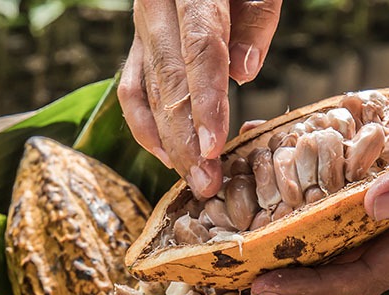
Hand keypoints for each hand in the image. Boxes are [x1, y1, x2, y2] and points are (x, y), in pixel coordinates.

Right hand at [118, 0, 282, 198]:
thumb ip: (257, 14)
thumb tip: (243, 72)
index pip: (199, 50)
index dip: (205, 102)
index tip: (213, 147)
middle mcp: (155, 8)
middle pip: (168, 80)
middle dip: (186, 139)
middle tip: (206, 183)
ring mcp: (142, 26)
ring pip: (145, 91)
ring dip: (168, 142)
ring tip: (193, 180)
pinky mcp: (140, 42)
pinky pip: (131, 89)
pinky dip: (146, 125)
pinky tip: (167, 155)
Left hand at [251, 68, 388, 294]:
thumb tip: (376, 205)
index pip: (360, 276)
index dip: (311, 288)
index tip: (261, 287)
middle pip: (338, 251)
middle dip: (287, 259)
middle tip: (230, 256)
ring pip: (339, 211)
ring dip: (294, 213)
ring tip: (242, 208)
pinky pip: (354, 166)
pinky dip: (320, 161)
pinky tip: (285, 149)